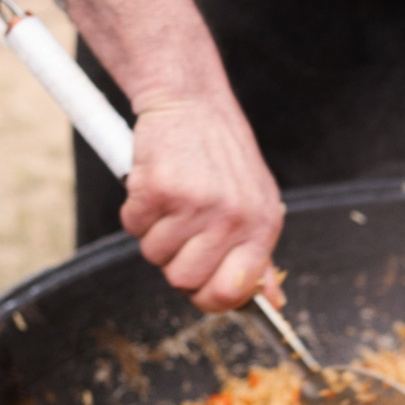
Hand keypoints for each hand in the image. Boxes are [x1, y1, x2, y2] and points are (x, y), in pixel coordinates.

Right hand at [64, 0, 284, 311]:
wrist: (191, 100)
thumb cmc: (222, 157)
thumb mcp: (255, 203)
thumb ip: (259, 256)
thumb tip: (272, 304)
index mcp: (262, 225)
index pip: (232, 292)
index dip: (208, 297)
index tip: (198, 284)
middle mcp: (232, 217)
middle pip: (183, 280)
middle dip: (174, 260)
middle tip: (180, 228)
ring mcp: (195, 202)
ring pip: (153, 254)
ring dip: (153, 231)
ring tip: (171, 199)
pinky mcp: (158, 187)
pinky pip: (132, 225)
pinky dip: (135, 208)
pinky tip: (154, 183)